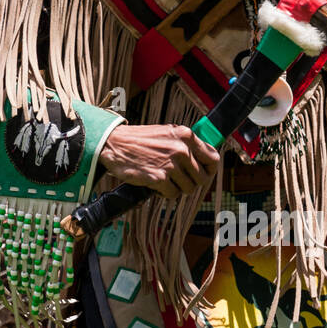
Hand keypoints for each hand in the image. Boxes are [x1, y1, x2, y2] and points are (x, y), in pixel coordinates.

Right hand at [98, 123, 218, 198]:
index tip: (203, 174)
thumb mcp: (167, 133)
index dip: (209, 170)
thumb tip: (204, 159)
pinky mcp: (159, 178)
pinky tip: (156, 184)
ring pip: (189, 188)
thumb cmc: (140, 140)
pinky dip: (164, 193)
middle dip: (192, 182)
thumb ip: (186, 144)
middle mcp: (181, 149)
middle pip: (202, 178)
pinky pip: (173, 194)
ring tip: (165, 179)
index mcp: (186, 135)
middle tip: (179, 180)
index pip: (213, 158)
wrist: (113, 143)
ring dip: (177, 188)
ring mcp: (171, 164)